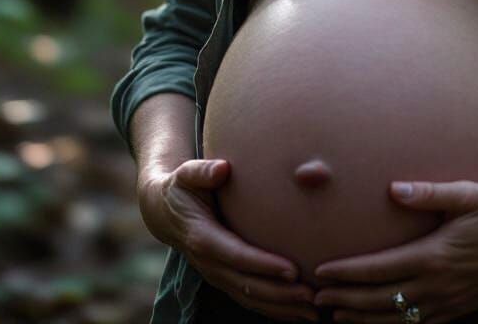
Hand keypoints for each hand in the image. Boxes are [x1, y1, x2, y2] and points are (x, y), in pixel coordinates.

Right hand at [138, 158, 317, 321]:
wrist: (164, 211)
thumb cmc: (182, 187)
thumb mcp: (187, 174)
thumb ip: (203, 171)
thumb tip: (223, 168)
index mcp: (202, 237)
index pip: (236, 255)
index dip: (263, 265)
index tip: (292, 269)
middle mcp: (209, 263)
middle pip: (247, 284)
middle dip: (279, 293)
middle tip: (311, 295)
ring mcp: (215, 274)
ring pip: (249, 297)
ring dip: (281, 306)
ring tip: (313, 311)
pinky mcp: (223, 278)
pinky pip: (248, 299)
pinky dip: (272, 308)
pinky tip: (297, 312)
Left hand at [312, 179, 477, 323]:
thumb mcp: (471, 194)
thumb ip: (431, 193)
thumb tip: (393, 189)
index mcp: (436, 256)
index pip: (381, 270)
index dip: (348, 273)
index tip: (321, 272)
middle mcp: (439, 285)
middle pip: (381, 300)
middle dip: (345, 300)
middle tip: (314, 298)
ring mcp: (450, 302)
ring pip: (397, 319)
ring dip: (363, 318)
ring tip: (336, 316)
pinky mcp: (460, 308)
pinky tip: (379, 321)